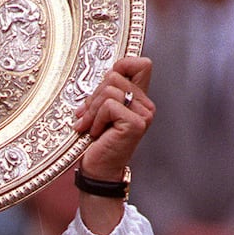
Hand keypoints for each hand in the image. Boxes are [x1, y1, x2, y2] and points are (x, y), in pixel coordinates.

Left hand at [75, 56, 154, 180]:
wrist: (98, 170)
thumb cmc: (97, 143)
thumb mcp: (99, 111)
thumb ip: (105, 91)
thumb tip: (101, 72)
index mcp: (139, 99)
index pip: (140, 63)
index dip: (120, 66)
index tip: (102, 87)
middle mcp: (146, 105)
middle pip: (115, 76)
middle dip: (94, 96)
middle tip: (86, 117)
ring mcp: (144, 114)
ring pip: (110, 90)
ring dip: (92, 110)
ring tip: (89, 126)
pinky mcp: (136, 123)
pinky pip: (109, 105)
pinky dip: (96, 119)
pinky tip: (95, 133)